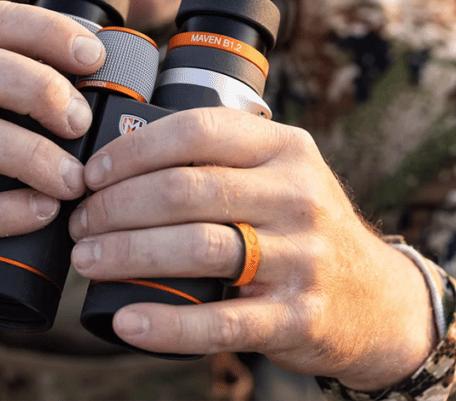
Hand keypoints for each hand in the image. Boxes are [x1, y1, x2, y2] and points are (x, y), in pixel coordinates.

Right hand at [0, 1, 104, 340]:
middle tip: (83, 122)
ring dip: (30, 154)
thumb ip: (47, 116)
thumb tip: (133, 103)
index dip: (45, 30)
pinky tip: (44, 214)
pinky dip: (5, 211)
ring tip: (75, 181)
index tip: (95, 56)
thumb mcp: (6, 139)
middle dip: (37, 87)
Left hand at [68, 107, 437, 389]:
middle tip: (79, 223)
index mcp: (286, 148)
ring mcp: (302, 258)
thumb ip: (222, 157)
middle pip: (186, 191)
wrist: (376, 301)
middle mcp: (298, 196)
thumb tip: (116, 154)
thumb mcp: (282, 174)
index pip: (196, 131)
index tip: (90, 174)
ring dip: (127, 254)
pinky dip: (165, 324)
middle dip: (116, 207)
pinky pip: (220, 323)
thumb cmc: (301, 229)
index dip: (132, 151)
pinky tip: (126, 321)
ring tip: (88, 261)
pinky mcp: (298, 317)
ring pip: (196, 250)